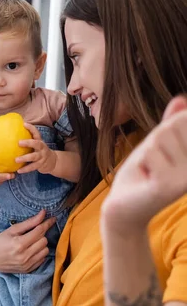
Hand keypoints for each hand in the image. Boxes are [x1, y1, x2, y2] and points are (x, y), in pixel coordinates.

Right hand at [0, 210, 55, 272]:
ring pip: (45, 250)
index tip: (52, 218)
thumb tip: (43, 213)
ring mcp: (27, 265)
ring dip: (41, 244)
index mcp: (20, 244)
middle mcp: (25, 256)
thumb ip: (29, 222)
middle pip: (44, 240)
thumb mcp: (12, 229)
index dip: (47, 223)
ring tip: (32, 241)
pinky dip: (39, 253)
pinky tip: (31, 249)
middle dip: (41, 234)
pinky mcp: (28, 270)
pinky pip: (42, 259)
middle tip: (33, 231)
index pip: (39, 231)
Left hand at [16, 123, 56, 173]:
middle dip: (28, 142)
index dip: (31, 128)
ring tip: (16, 160)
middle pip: (37, 143)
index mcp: (39, 141)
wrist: (52, 161)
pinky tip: (18, 171)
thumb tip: (12, 132)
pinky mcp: (40, 165)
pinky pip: (32, 167)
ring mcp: (42, 156)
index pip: (36, 133)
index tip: (24, 124)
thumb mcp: (36, 144)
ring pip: (34, 157)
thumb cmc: (39, 150)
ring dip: (25, 158)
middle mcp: (42, 148)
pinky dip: (25, 169)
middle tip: (19, 142)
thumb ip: (28, 139)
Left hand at [102, 96, 186, 234]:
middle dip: (155, 141)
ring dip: (147, 152)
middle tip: (153, 163)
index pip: (183, 119)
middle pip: (171, 127)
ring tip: (150, 170)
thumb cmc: (143, 172)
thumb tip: (180, 99)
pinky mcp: (170, 186)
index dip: (165, 130)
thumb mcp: (158, 142)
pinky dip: (142, 162)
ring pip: (160, 137)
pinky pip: (150, 152)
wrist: (125, 206)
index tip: (164, 152)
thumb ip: (172, 122)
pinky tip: (147, 179)